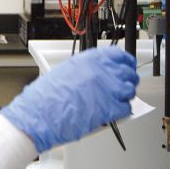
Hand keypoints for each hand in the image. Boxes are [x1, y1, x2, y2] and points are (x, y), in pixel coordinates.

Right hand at [0, 47, 138, 152]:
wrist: (40, 114)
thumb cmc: (46, 95)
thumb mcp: (66, 70)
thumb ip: (85, 68)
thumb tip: (97, 72)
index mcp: (90, 59)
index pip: (118, 55)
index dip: (124, 62)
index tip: (125, 66)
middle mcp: (101, 71)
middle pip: (128, 72)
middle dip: (127, 79)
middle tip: (122, 85)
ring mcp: (107, 89)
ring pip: (129, 90)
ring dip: (125, 95)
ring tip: (116, 100)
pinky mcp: (109, 109)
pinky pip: (125, 108)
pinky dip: (121, 111)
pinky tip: (112, 112)